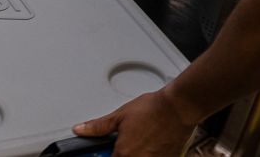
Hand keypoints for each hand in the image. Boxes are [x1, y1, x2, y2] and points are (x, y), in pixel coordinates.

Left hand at [73, 90, 196, 156]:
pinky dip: (148, 153)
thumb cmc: (153, 109)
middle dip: (121, 153)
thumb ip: (98, 127)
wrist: (178, 108)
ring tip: (140, 140)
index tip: (104, 152)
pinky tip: (150, 143)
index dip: (104, 155)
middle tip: (126, 141)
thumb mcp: (120, 115)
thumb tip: (80, 129)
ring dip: (135, 153)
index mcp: (123, 154)